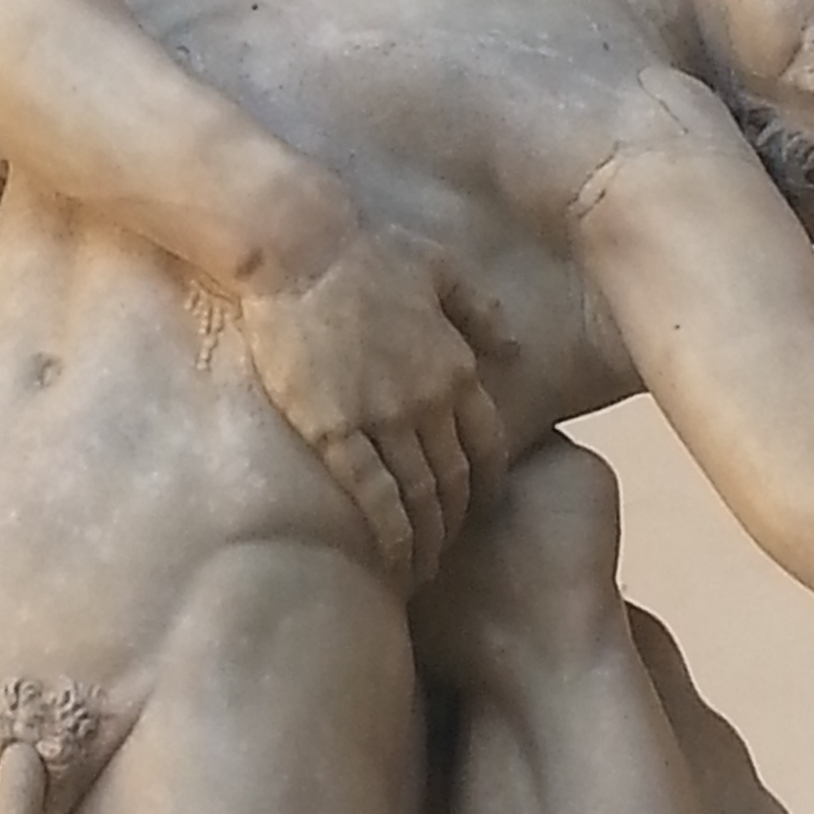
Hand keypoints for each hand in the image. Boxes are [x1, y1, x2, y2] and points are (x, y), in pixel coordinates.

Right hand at [237, 223, 513, 587]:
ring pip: (420, 497)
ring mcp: (383, 417)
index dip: (486, 487)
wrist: (300, 244)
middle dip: (456, 523)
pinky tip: (389, 558)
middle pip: (456, 481)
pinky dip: (388, 534)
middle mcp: (429, 400)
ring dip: (425, 540)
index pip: (488, 447)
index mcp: (456, 366)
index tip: (476, 512)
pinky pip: (372, 495)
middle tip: (445, 551)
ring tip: (420, 569)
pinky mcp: (333, 427)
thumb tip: (514, 349)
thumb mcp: (440, 267)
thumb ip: (480, 311)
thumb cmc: (364, 247)